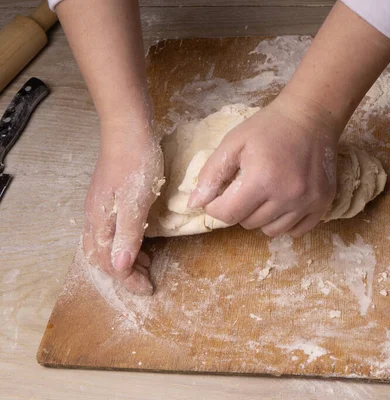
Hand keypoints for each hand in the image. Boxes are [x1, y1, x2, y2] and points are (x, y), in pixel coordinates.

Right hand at [83, 121, 163, 294]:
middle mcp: (95, 217)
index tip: (149, 289)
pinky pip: (112, 231)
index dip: (128, 280)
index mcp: (100, 222)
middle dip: (125, 273)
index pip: (108, 264)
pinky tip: (141, 238)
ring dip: (126, 259)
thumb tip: (118, 268)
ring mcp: (101, 207)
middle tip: (149, 277)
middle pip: (102, 257)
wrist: (129, 129)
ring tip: (149, 261)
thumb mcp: (135, 203)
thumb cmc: (136, 164)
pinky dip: (125, 243)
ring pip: (106, 244)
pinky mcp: (110, 197)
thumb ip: (127, 236)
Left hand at [187, 93, 340, 236]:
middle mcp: (287, 196)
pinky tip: (283, 202)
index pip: (228, 214)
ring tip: (265, 194)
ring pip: (271, 230)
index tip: (218, 195)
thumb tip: (194, 204)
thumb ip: (211, 174)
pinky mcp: (323, 204)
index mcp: (262, 179)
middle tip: (245, 186)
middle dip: (240, 208)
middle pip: (248, 223)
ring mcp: (308, 202)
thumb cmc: (269, 127)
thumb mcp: (233, 143)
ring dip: (261, 217)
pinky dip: (285, 222)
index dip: (216, 207)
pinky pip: (296, 231)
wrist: (311, 116)